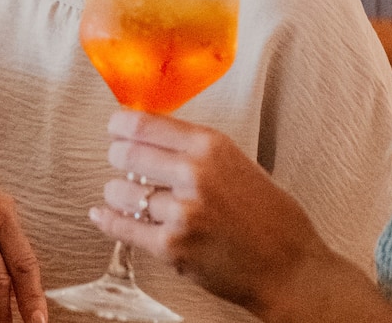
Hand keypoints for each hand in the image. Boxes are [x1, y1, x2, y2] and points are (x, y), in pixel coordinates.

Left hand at [90, 109, 340, 316]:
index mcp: (211, 146)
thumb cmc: (270, 217)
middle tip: (121, 161)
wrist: (289, 267)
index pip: (143, 124)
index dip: (120, 126)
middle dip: (119, 158)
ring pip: (122, 193)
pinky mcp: (172, 247)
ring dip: (118, 194)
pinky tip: (102, 214)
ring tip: (125, 194)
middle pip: (126, 155)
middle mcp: (194, 174)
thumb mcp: (238, 164)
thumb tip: (151, 136)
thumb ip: (196, 150)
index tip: (115, 128)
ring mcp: (181, 212)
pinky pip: (124, 228)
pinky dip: (109, 220)